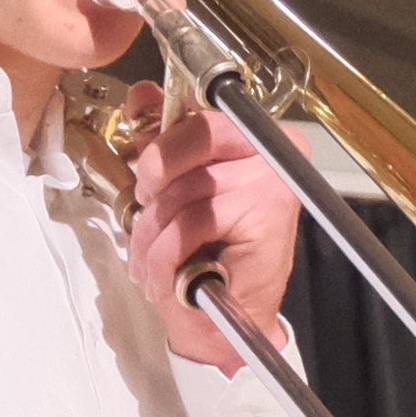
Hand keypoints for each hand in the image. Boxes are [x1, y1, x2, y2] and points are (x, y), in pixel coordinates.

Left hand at [121, 100, 300, 370]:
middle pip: (186, 138)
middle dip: (154, 185)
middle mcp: (270, 150)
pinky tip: (179, 271)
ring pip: (181, 187)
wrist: (218, 321)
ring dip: (156, 232)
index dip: (158, 145)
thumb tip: (142, 95)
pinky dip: (170, 253)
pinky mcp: (268, 210)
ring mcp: (274, 178)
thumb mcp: (166, 190)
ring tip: (165, 256)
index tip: (151, 179)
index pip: (191, 115)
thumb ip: (158, 138)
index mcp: (248, 138)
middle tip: (154, 218)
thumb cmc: (196, 258)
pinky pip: (191, 221)